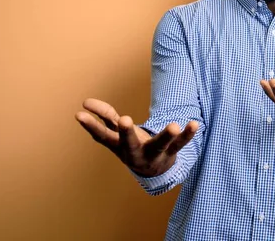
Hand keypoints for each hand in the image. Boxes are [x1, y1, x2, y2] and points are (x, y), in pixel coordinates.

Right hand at [75, 98, 197, 176]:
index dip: (91, 125)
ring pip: (159, 146)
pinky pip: (180, 145)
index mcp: (118, 146)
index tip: (79, 113)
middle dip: (127, 132)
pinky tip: (194, 124)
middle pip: (129, 143)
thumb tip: (85, 102)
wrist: (152, 172)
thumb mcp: (115, 134)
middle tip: (125, 119)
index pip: (102, 135)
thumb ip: (104, 116)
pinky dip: (188, 135)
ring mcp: (153, 154)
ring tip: (175, 125)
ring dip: (166, 136)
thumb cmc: (131, 146)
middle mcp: (134, 152)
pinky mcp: (170, 153)